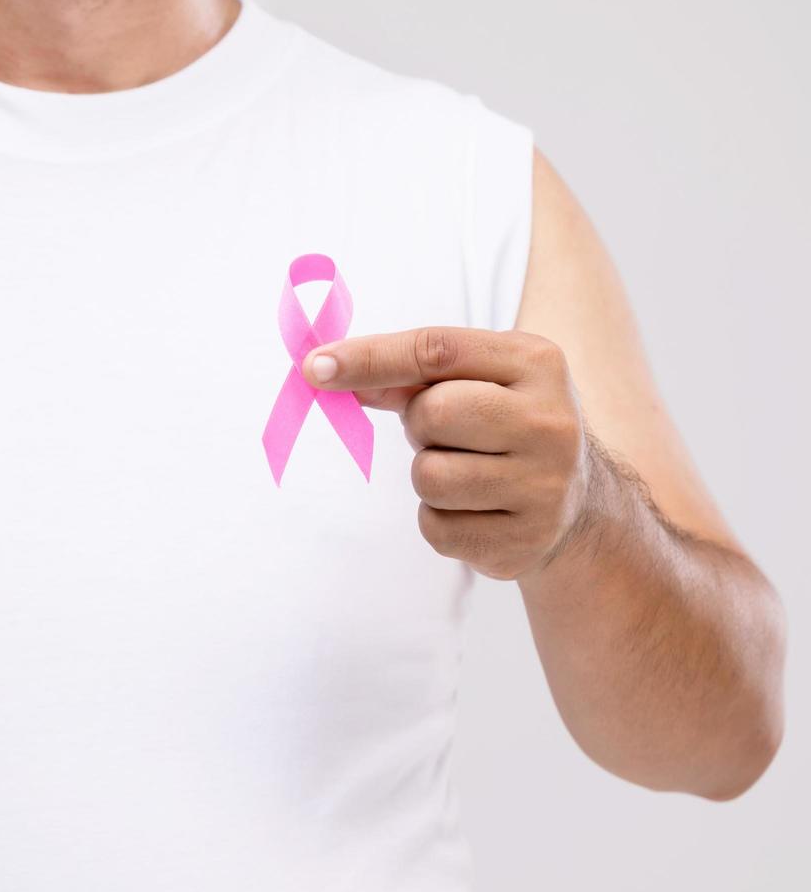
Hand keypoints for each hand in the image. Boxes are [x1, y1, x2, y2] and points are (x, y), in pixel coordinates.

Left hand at [304, 327, 596, 580]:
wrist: (578, 506)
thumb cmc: (504, 425)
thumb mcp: (476, 382)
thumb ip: (407, 375)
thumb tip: (328, 370)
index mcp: (537, 363)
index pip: (437, 350)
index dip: (369, 357)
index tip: (314, 366)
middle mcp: (550, 422)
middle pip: (432, 414)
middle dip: (420, 426)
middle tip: (445, 435)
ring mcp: (544, 486)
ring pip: (429, 477)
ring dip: (428, 476)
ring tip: (465, 472)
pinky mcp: (524, 542)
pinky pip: (436, 528)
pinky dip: (438, 519)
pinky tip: (475, 510)